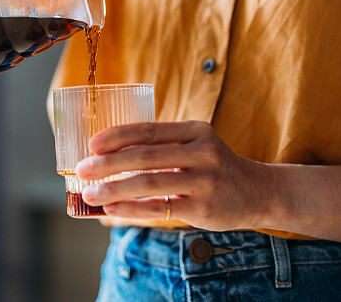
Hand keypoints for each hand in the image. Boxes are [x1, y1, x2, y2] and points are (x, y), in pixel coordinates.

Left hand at [75, 120, 273, 230]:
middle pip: (145, 156)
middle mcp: (201, 151)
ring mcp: (203, 180)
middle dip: (108, 163)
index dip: (117, 136)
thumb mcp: (195, 147)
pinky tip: (112, 210)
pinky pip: (160, 208)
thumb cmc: (214, 169)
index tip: (91, 144)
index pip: (148, 130)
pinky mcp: (202, 207)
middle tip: (83, 169)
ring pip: (149, 183)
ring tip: (91, 194)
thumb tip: (110, 159)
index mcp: (194, 131)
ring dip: (114, 189)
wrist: (257, 191)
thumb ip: (162, 149)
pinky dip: (132, 209)